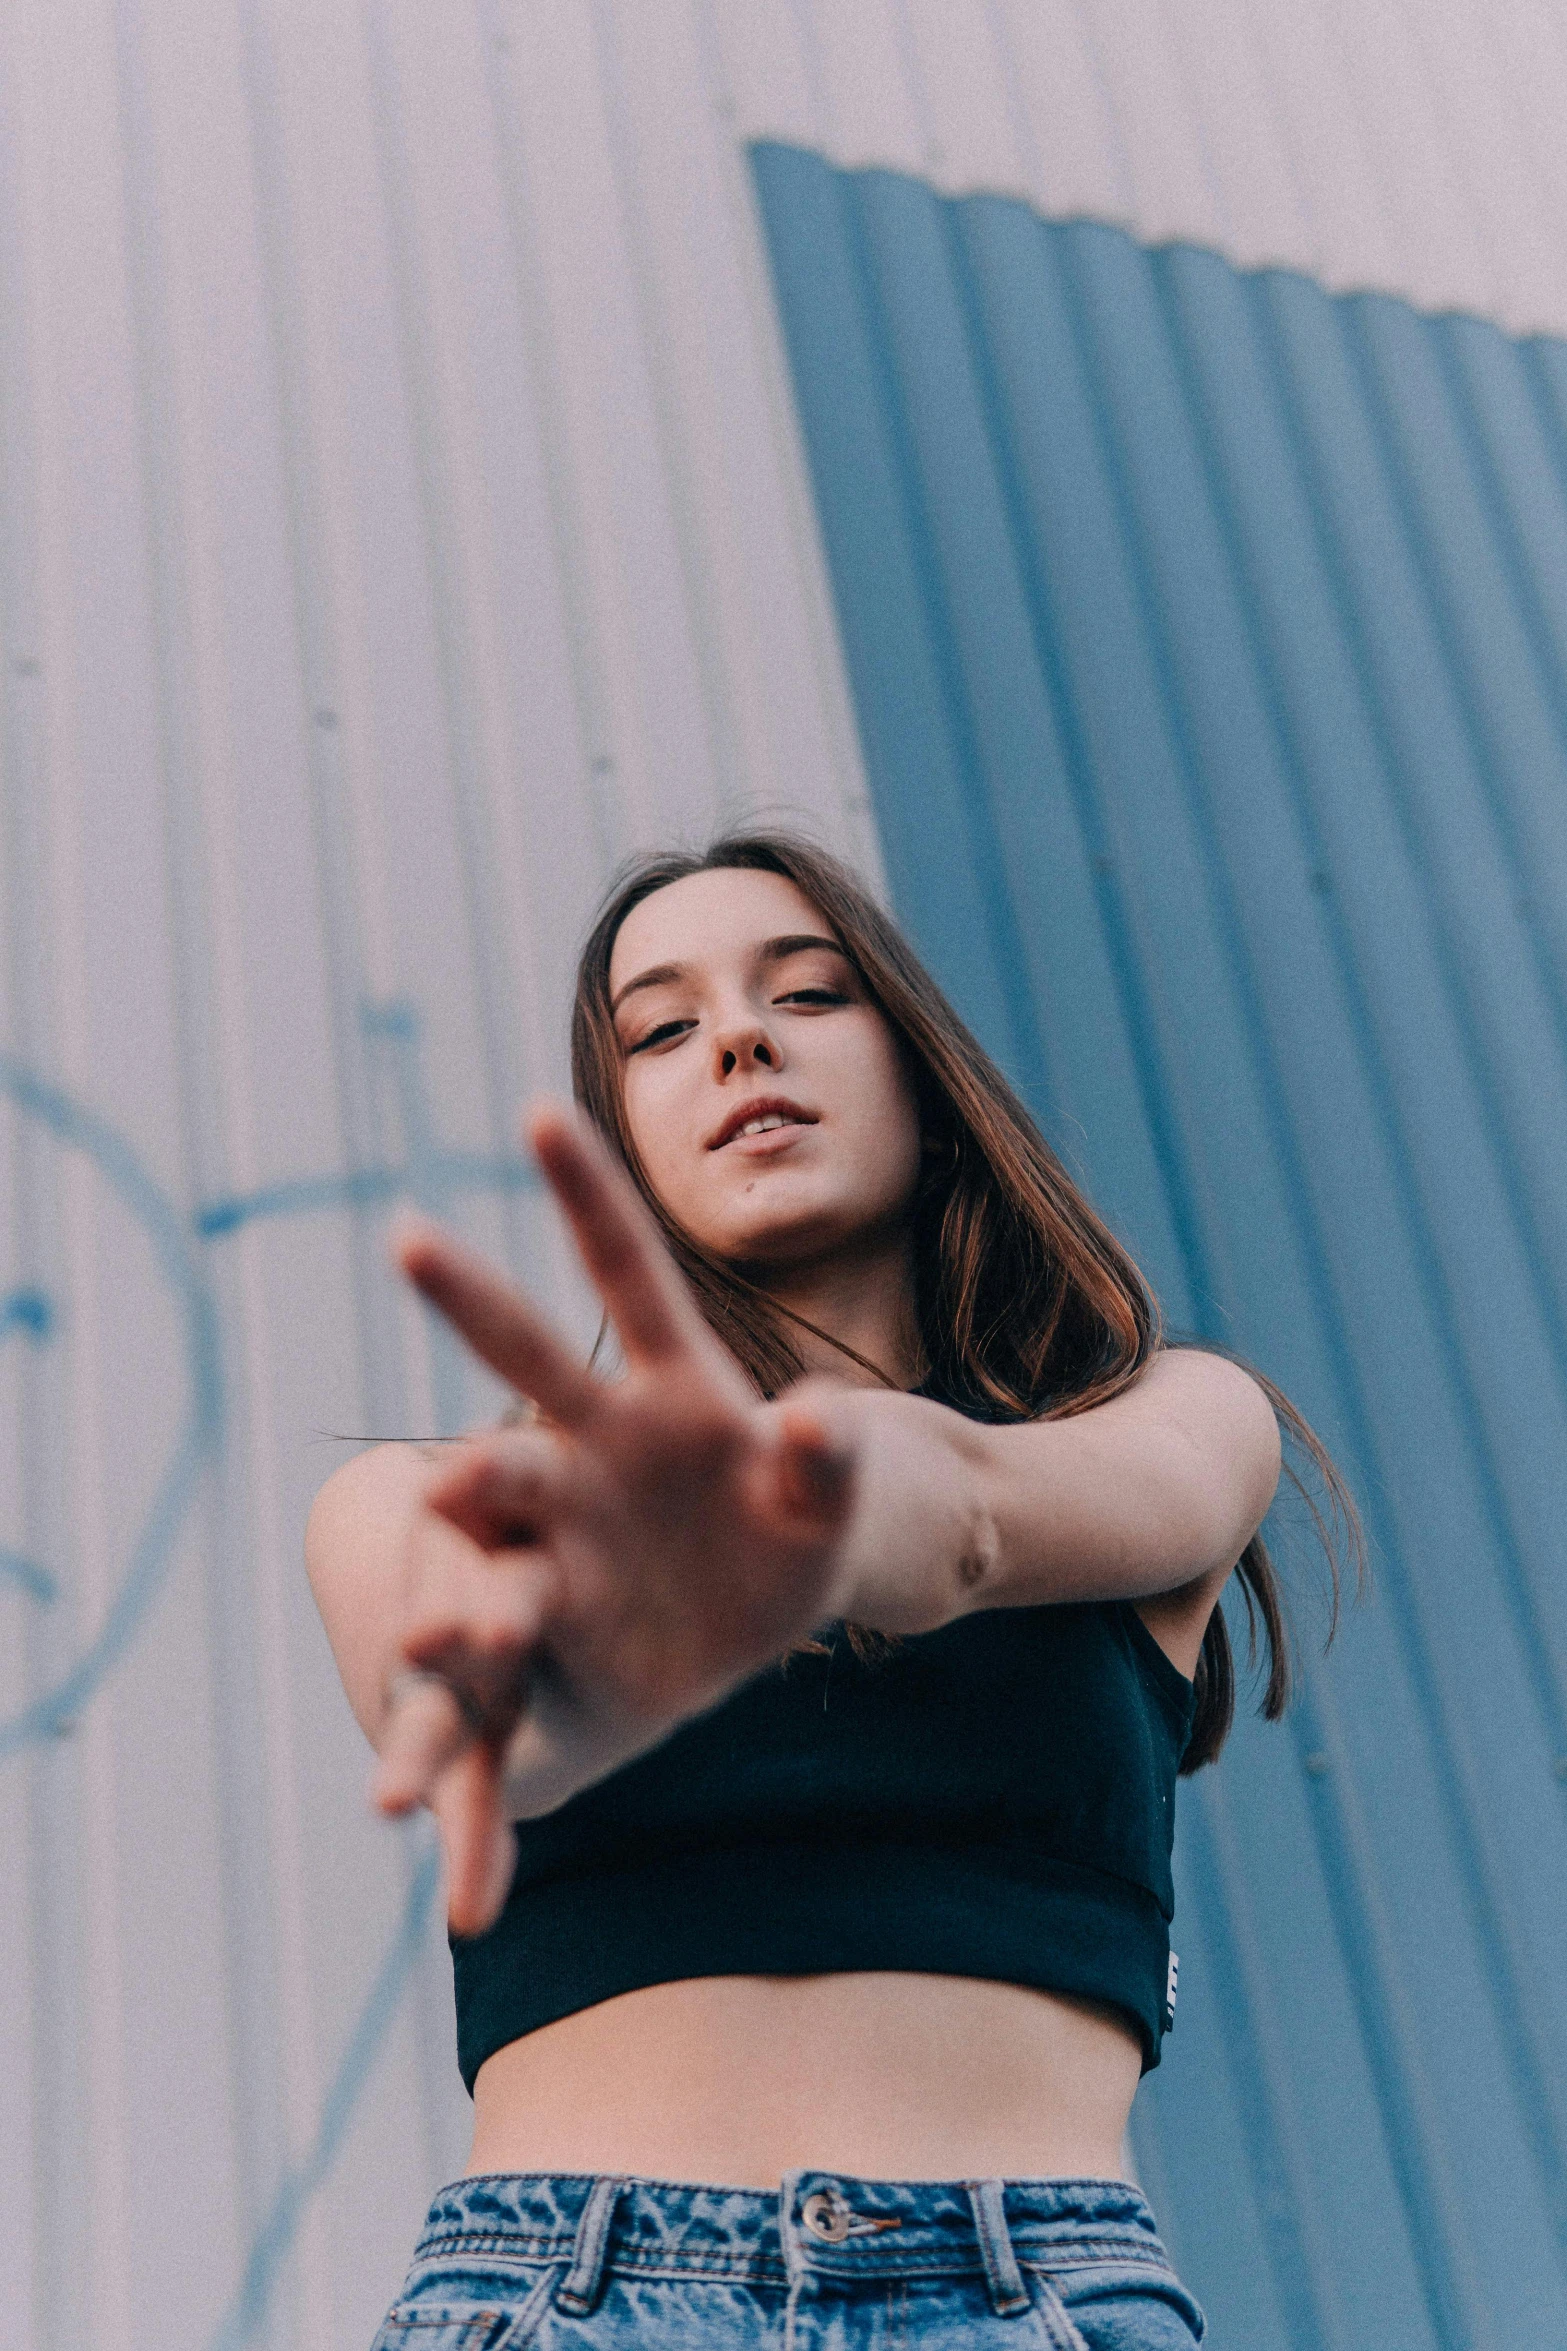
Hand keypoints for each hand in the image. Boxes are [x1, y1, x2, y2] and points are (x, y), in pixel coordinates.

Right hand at [372, 1103, 856, 1932]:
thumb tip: (815, 1414)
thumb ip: (825, 1462)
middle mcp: (589, 1445)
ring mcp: (554, 1536)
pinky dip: (462, 1739)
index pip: (629, 1279)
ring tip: (448, 1626)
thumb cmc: (793, 1533)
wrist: (746, 1618)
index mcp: (668, 1393)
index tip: (543, 1110)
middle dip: (475, 1299)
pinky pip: (495, 1671)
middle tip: (413, 1234)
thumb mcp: (822, 1503)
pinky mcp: (540, 1632)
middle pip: (529, 1363)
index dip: (591, 1196)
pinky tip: (415, 1807)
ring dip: (465, 1562)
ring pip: (492, 1528)